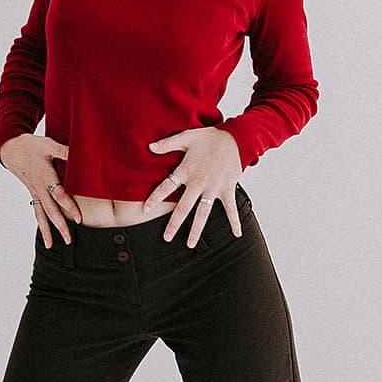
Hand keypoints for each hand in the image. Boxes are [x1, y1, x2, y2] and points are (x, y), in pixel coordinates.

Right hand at [0, 133, 81, 247]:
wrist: (12, 149)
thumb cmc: (32, 146)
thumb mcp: (49, 144)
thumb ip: (65, 151)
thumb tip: (82, 154)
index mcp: (45, 176)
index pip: (59, 195)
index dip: (69, 207)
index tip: (79, 218)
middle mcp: (39, 188)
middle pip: (50, 211)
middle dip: (60, 226)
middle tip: (69, 240)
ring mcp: (35, 192)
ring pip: (41, 215)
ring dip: (47, 230)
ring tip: (51, 246)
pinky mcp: (33, 193)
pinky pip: (37, 211)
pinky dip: (41, 224)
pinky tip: (45, 235)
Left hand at [143, 126, 242, 247]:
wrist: (235, 138)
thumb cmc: (210, 137)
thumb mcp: (187, 136)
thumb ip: (168, 143)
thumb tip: (149, 147)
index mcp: (187, 170)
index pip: (166, 186)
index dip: (155, 198)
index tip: (144, 210)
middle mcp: (198, 182)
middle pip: (183, 207)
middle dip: (174, 223)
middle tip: (166, 237)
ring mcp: (213, 188)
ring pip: (203, 213)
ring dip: (196, 229)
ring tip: (190, 244)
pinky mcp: (227, 189)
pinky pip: (231, 209)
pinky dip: (235, 221)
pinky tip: (237, 234)